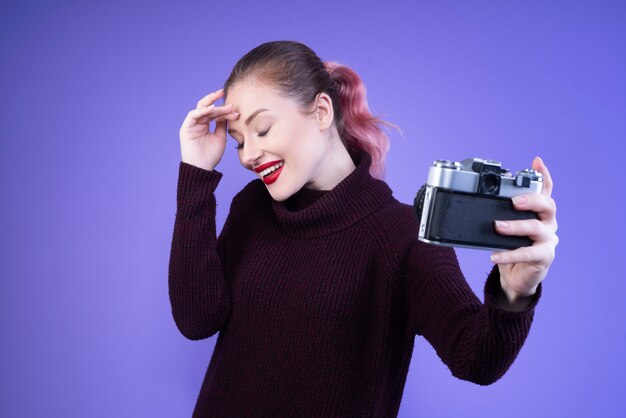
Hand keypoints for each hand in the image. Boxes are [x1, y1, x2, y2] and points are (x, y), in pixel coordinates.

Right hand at [179, 89, 239, 170]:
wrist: (203, 168)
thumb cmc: (211, 155)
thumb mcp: (220, 137)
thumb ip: (222, 124)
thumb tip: (226, 112)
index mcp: (205, 125)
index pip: (214, 112)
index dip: (224, 110)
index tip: (235, 109)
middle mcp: (197, 123)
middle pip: (207, 107)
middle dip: (216, 100)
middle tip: (225, 94)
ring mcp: (191, 125)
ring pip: (201, 109)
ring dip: (213, 107)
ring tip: (224, 106)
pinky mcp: (186, 128)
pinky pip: (193, 115)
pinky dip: (202, 111)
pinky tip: (212, 109)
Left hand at [491, 156, 558, 302]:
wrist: (516, 276)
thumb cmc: (510, 246)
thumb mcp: (504, 227)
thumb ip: (497, 214)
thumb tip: (473, 202)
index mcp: (539, 212)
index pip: (545, 189)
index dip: (543, 175)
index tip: (536, 161)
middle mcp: (548, 223)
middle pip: (548, 205)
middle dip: (531, 199)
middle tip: (514, 201)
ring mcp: (548, 240)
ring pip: (537, 228)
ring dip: (516, 226)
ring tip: (498, 227)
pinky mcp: (544, 257)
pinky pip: (528, 254)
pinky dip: (509, 254)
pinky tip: (495, 256)